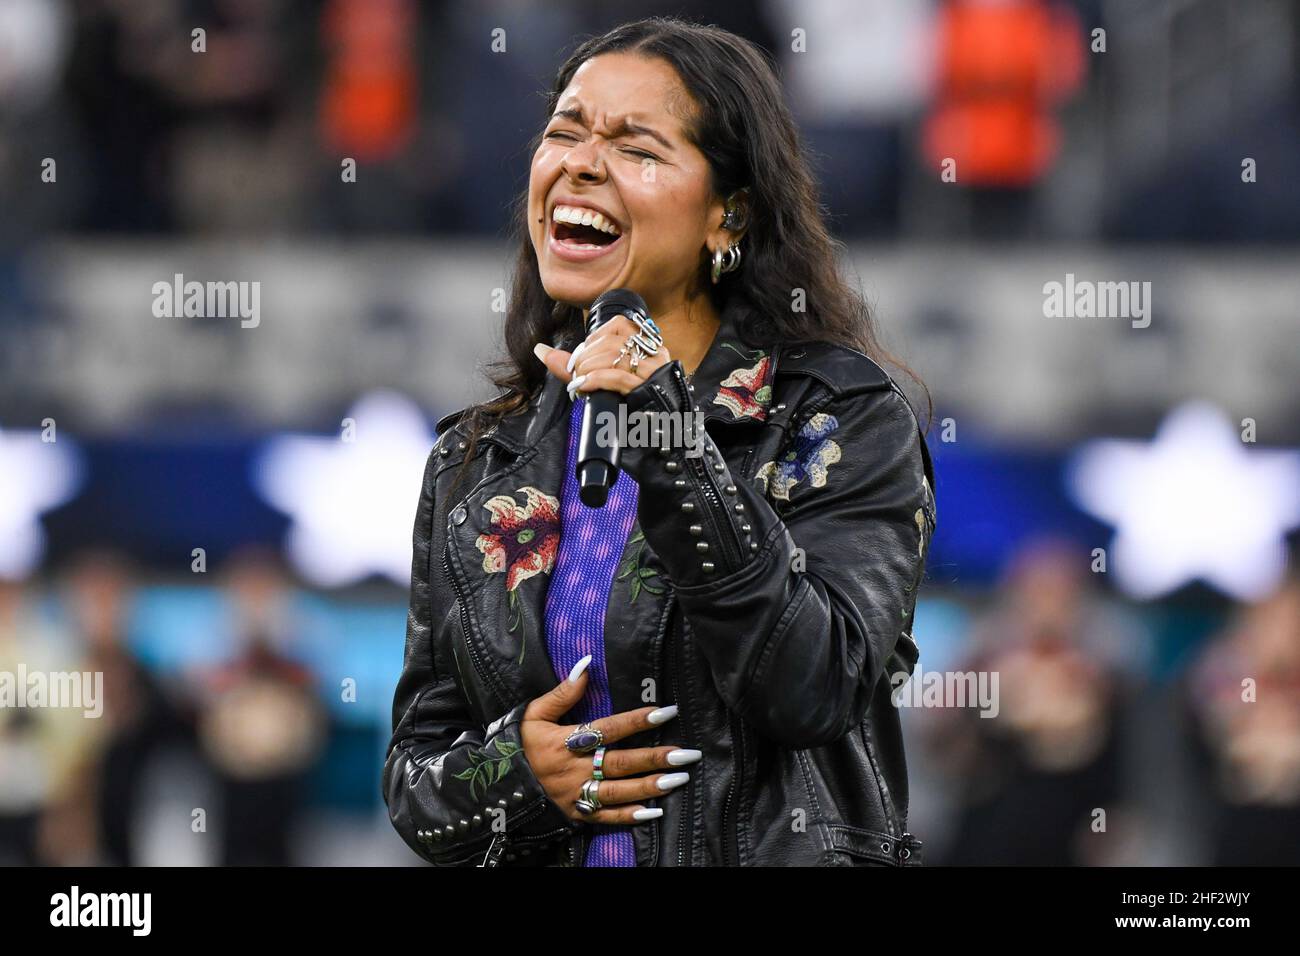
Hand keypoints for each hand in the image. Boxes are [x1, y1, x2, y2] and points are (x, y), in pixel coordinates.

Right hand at [520, 656, 698, 823]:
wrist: (499, 784)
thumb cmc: (522, 744)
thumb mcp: (535, 714)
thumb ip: (562, 692)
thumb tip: (586, 665)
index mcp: (565, 742)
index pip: (608, 729)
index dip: (637, 720)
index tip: (666, 711)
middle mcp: (573, 770)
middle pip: (620, 763)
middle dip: (654, 758)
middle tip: (686, 753)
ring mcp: (576, 795)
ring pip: (618, 791)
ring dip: (650, 786)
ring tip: (680, 779)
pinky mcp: (577, 814)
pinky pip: (607, 817)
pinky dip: (631, 815)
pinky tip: (656, 810)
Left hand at [533, 313, 671, 397]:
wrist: (657, 433)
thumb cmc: (628, 403)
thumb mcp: (604, 378)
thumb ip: (575, 364)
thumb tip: (540, 350)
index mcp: (648, 346)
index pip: (620, 324)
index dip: (593, 338)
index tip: (580, 357)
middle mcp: (654, 355)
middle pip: (612, 342)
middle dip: (585, 357)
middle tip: (575, 374)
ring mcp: (653, 373)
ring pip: (614, 356)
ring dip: (588, 369)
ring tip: (580, 383)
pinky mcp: (648, 390)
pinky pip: (617, 377)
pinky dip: (595, 380)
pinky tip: (585, 386)